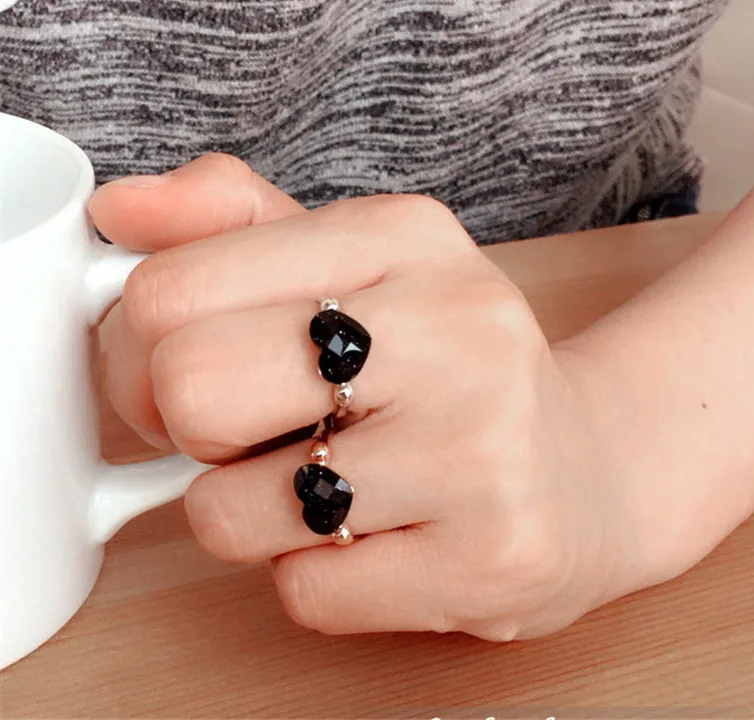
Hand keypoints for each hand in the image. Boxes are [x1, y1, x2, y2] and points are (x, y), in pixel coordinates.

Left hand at [90, 154, 640, 639]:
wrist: (582, 471)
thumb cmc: (444, 365)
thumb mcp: (352, 265)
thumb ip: (230, 225)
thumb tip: (120, 211)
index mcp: (405, 236)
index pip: (170, 291)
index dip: (142, 349)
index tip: (191, 368)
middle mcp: (457, 327)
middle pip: (191, 388)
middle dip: (192, 430)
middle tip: (252, 430)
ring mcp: (482, 447)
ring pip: (229, 513)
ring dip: (255, 511)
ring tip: (336, 482)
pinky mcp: (493, 556)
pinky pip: (303, 593)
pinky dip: (316, 574)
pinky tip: (385, 537)